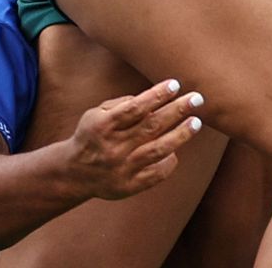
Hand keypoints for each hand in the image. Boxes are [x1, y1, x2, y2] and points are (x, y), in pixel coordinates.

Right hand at [59, 78, 205, 200]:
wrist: (74, 173)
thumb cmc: (92, 135)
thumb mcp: (96, 114)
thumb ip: (122, 104)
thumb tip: (153, 98)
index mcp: (102, 126)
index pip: (134, 108)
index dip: (156, 95)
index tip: (175, 84)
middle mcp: (113, 147)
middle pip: (151, 126)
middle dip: (177, 110)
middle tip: (197, 98)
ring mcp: (121, 168)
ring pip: (157, 150)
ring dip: (180, 135)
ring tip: (196, 122)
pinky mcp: (128, 186)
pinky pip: (155, 174)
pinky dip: (169, 162)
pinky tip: (177, 151)